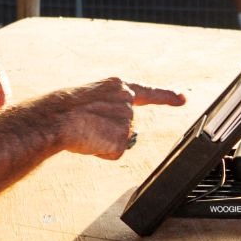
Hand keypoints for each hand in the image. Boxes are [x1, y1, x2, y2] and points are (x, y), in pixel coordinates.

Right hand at [46, 77, 187, 159]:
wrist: (57, 118)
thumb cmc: (64, 109)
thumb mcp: (90, 97)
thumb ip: (108, 108)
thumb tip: (112, 130)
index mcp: (118, 87)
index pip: (148, 93)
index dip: (167, 96)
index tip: (182, 98)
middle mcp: (127, 102)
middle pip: (126, 126)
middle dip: (109, 131)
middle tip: (88, 125)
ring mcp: (126, 121)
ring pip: (119, 140)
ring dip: (102, 141)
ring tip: (86, 131)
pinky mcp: (122, 141)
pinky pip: (112, 153)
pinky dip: (100, 152)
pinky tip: (89, 141)